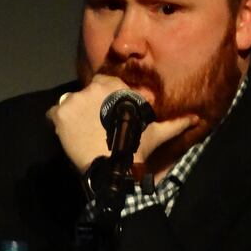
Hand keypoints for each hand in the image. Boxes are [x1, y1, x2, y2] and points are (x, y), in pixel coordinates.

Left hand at [46, 74, 198, 172]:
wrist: (113, 169)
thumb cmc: (135, 148)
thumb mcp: (157, 133)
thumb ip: (176, 122)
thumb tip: (197, 118)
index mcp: (114, 87)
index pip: (105, 82)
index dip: (105, 96)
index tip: (106, 112)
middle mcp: (92, 89)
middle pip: (86, 93)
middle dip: (89, 106)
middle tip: (94, 125)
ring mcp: (73, 101)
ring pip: (69, 102)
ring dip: (73, 113)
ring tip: (82, 130)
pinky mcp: (59, 115)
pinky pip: (53, 115)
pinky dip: (58, 123)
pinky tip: (68, 135)